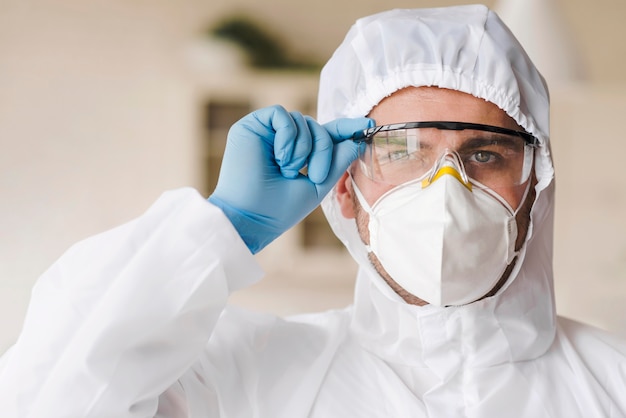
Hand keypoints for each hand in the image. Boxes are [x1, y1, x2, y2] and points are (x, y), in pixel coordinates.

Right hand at [208, 105, 372, 252]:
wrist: (250, 218)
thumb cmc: (279, 209)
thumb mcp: (318, 184)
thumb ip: (337, 161)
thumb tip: (356, 140)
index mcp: (297, 155)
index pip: (324, 134)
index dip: (346, 128)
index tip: (368, 126)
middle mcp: (282, 142)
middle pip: (316, 126)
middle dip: (323, 148)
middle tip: (314, 175)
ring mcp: (266, 133)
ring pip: (301, 119)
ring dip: (303, 148)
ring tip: (288, 171)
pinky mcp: (251, 126)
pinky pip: (280, 114)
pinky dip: (287, 135)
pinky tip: (280, 158)